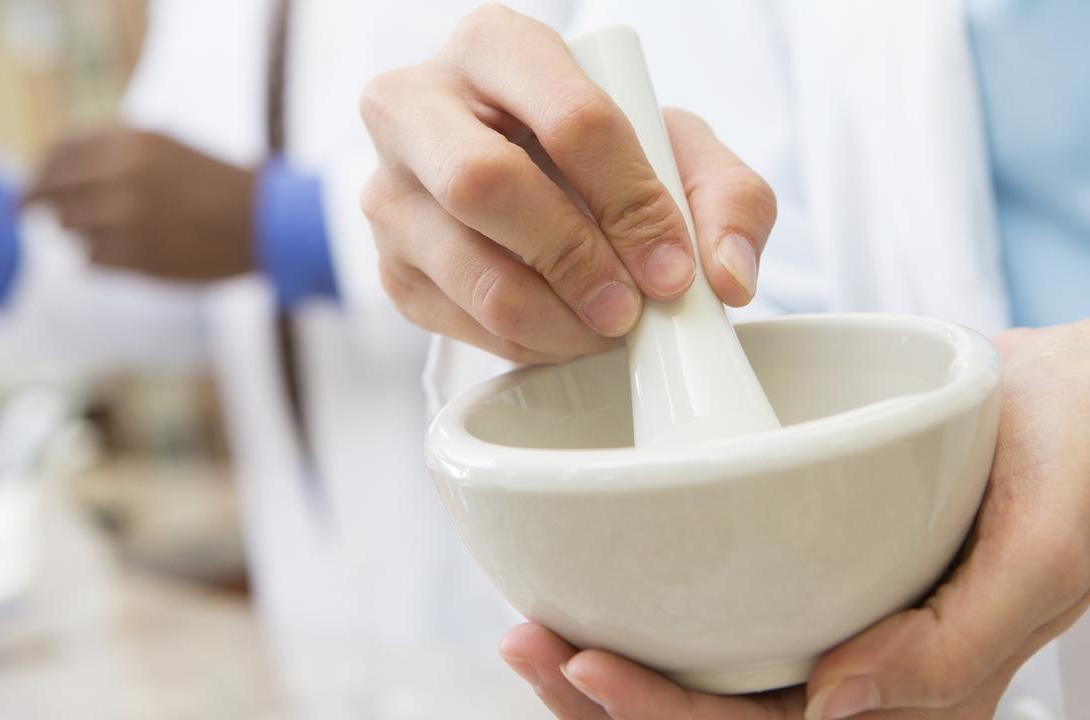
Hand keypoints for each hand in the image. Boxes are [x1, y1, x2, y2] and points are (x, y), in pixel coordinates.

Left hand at [27, 126, 255, 280]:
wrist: (264, 223)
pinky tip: (129, 252)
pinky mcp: (136, 257)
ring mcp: (127, 218)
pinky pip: (90, 260)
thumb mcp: (162, 146)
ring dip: (78, 231)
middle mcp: (122, 174)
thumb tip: (51, 168)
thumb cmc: (214, 183)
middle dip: (38, 202)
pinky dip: (99, 258)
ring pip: (67, 227)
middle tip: (30, 213)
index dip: (40, 168)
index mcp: (129, 140)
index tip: (35, 183)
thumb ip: (109, 150)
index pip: (57, 151)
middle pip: (49, 190)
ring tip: (112, 230)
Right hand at [360, 5, 774, 363]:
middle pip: (484, 182)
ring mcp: (388, 189)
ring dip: (553, 318)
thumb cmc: (600, 155)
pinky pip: (456, 320)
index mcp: (494, 46)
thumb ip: (730, 200)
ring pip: (466, 266)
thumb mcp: (680, 151)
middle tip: (629, 307)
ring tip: (606, 328)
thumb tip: (724, 278)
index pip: (569, 117)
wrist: (534, 181)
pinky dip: (524, 342)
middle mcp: (416, 105)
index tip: (672, 266)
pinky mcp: (390, 264)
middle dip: (573, 258)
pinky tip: (563, 330)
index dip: (631, 201)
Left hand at [500, 319, 1089, 718]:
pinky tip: (575, 573)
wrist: (1070, 403)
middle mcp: (848, 673)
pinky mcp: (794, 564)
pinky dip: (635, 597)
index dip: (667, 715)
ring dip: (602, 658)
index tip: (588, 662)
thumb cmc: (1077, 470)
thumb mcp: (1043, 554)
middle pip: (708, 714)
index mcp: (906, 697)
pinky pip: (704, 603)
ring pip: (694, 667)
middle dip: (604, 695)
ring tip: (525, 624)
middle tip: (526, 641)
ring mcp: (814, 621)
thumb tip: (837, 706)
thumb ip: (955, 642)